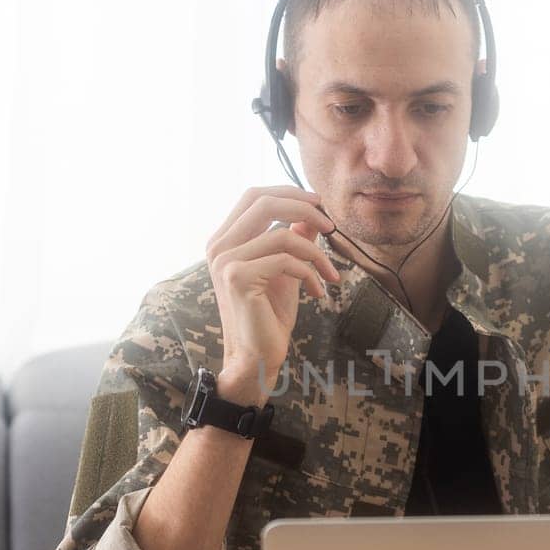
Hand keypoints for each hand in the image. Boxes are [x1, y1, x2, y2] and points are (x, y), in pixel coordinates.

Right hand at [205, 187, 340, 401]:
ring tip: (331, 274)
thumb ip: (293, 239)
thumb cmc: (270, 314)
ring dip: (316, 254)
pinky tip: (318, 292)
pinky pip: (286, 260)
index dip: (289, 192)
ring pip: (283, 234)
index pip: (254, 196)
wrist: (257, 356)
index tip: (319, 204)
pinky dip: (310, 274)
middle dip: (304, 208)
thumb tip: (311, 215)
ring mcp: (225, 261)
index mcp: (225, 240)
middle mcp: (218, 246)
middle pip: (264, 201)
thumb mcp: (287, 270)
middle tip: (330, 225)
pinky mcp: (238, 278)